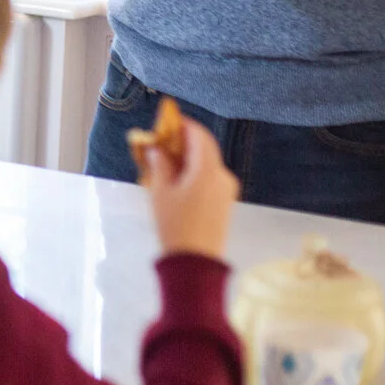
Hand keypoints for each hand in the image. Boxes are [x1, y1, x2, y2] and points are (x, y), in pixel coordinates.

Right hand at [144, 121, 238, 259]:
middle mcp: (222, 176)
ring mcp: (227, 190)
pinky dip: (195, 172)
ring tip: (166, 163)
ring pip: (207, 163)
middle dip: (184, 141)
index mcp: (207, 170)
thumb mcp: (161, 192)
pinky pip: (210, 177)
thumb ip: (160, 164)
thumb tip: (157, 148)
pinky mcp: (225, 202)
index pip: (199, 135)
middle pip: (205, 148)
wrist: (195, 262)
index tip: (166, 122)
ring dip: (189, 158)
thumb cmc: (175, 225)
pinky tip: (178, 180)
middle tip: (162, 142)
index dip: (182, 125)